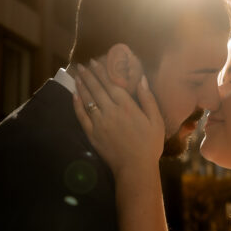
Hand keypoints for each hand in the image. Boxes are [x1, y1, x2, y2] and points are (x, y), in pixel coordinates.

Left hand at [72, 60, 164, 175]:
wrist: (135, 168)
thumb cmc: (149, 145)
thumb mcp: (156, 120)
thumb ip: (148, 99)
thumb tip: (142, 79)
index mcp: (127, 106)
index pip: (111, 84)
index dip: (102, 72)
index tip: (94, 62)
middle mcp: (111, 111)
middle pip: (97, 89)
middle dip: (89, 75)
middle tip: (82, 65)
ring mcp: (100, 123)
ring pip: (88, 99)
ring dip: (82, 86)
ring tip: (77, 75)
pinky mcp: (92, 134)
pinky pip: (81, 115)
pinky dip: (77, 104)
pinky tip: (74, 95)